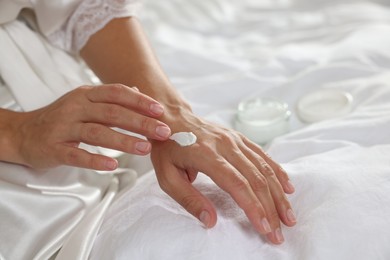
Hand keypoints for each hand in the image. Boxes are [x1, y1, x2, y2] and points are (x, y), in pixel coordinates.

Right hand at [12, 84, 170, 169]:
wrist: (23, 133)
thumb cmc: (62, 118)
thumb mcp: (85, 102)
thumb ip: (111, 98)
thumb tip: (139, 92)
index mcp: (85, 94)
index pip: (117, 93)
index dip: (140, 101)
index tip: (161, 111)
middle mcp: (75, 107)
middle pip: (112, 113)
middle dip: (140, 122)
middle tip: (163, 132)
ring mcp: (63, 127)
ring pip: (97, 132)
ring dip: (124, 141)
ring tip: (146, 149)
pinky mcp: (54, 148)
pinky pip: (76, 155)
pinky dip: (95, 160)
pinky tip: (113, 165)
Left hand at [150, 109, 295, 244]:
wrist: (171, 118)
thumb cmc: (167, 148)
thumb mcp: (166, 177)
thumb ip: (188, 199)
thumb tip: (211, 221)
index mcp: (206, 155)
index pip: (237, 184)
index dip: (253, 207)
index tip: (265, 228)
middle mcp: (225, 145)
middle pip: (256, 178)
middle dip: (270, 208)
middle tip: (279, 232)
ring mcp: (235, 139)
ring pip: (264, 167)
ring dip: (278, 194)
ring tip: (288, 215)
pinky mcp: (239, 137)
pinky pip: (262, 155)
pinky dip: (277, 172)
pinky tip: (287, 187)